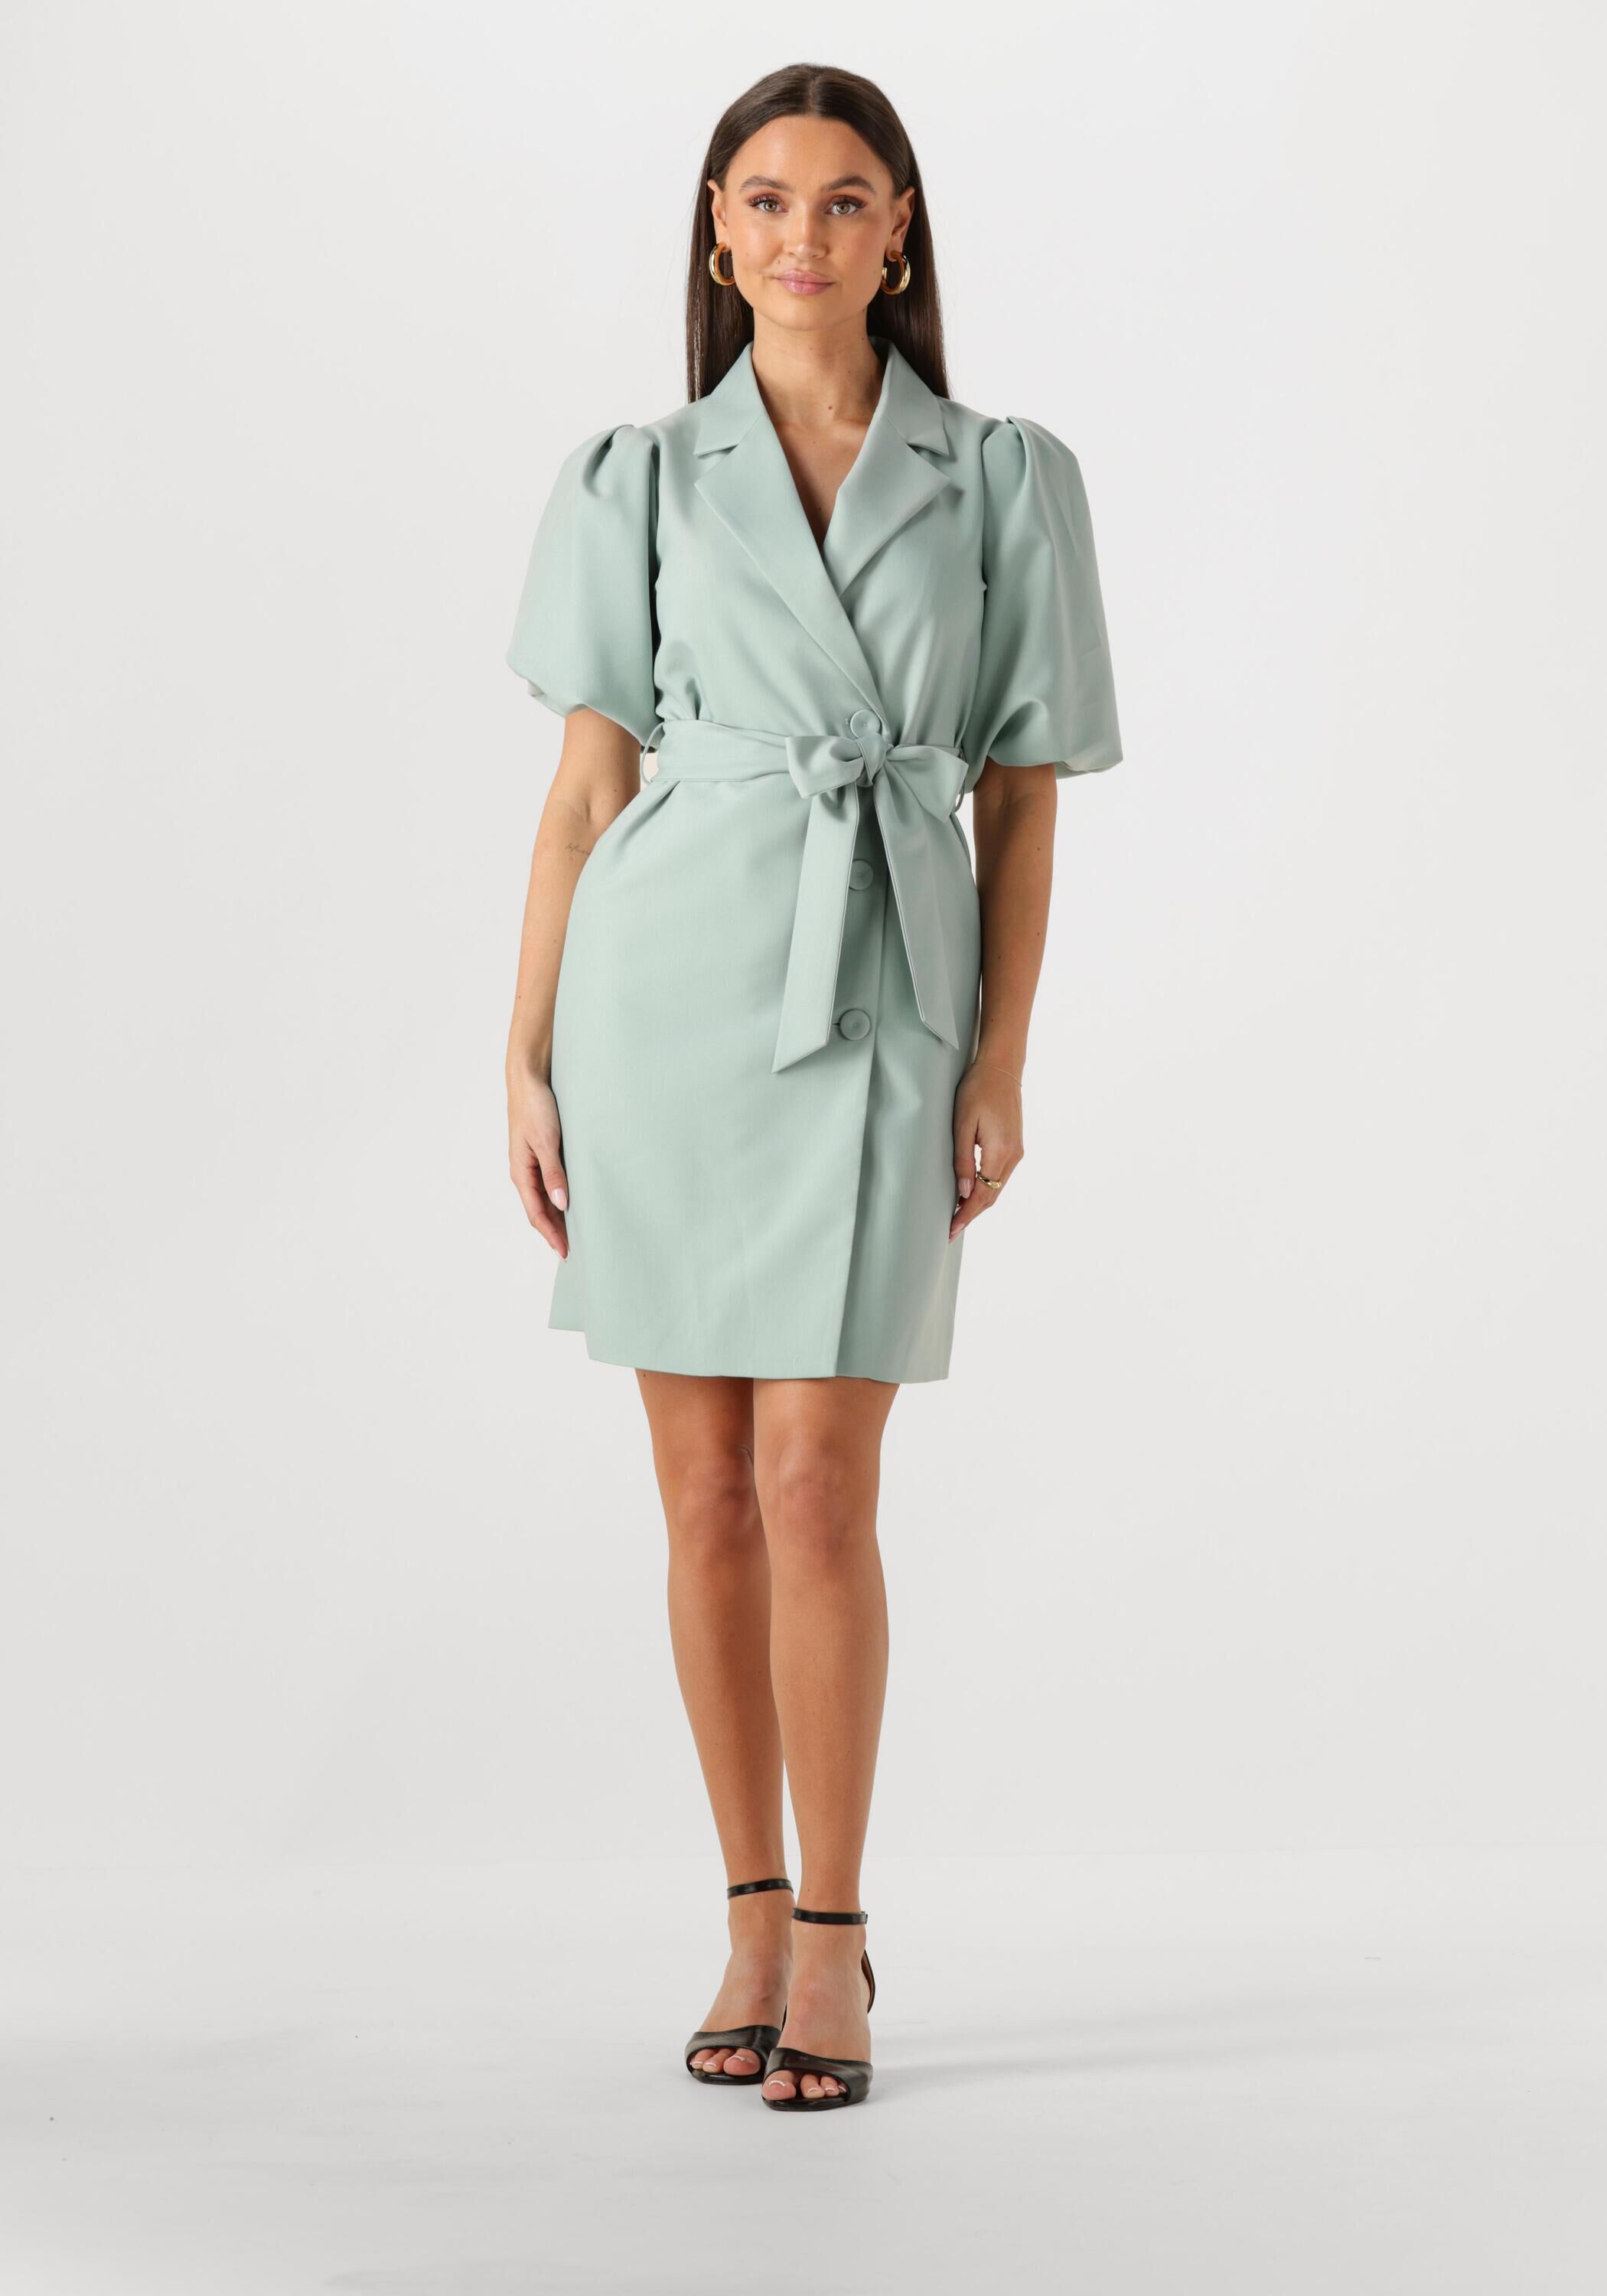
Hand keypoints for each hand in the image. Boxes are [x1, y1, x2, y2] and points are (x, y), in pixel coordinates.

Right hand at [509, 1070, 568, 1254]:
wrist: (530, 1079)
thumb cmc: (535, 1107)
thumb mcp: (546, 1141)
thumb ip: (553, 1172)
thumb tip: (561, 1204)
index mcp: (521, 1173)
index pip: (536, 1214)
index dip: (551, 1235)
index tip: (567, 1252)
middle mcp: (525, 1172)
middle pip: (540, 1211)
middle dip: (555, 1232)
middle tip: (576, 1250)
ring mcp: (533, 1164)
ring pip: (546, 1199)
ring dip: (559, 1217)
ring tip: (576, 1233)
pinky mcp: (542, 1154)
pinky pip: (550, 1184)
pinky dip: (561, 1198)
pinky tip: (573, 1203)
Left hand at [950, 1057, 1023, 1239]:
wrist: (1001, 1069)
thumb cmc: (978, 1090)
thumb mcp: (962, 1124)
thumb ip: (962, 1160)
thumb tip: (962, 1192)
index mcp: (1000, 1152)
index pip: (981, 1195)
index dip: (965, 1214)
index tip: (950, 1229)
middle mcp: (1013, 1156)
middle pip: (991, 1196)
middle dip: (971, 1214)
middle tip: (950, 1230)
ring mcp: (1016, 1152)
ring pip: (996, 1188)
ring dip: (978, 1203)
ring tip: (958, 1215)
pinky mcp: (1014, 1146)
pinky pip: (1000, 1176)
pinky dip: (986, 1189)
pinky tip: (971, 1192)